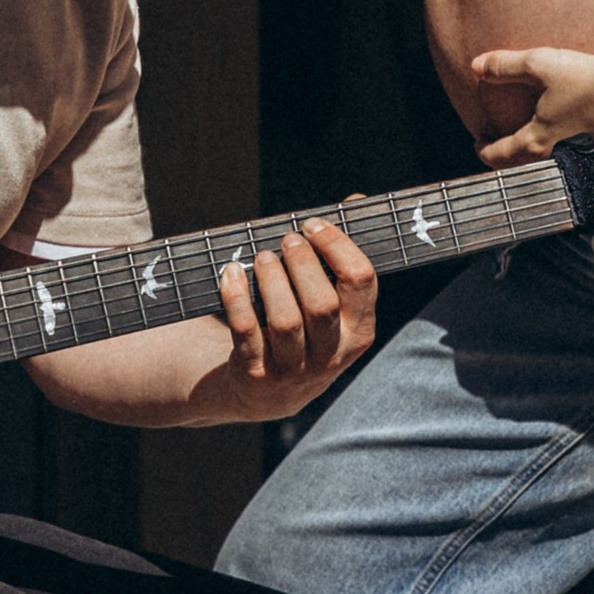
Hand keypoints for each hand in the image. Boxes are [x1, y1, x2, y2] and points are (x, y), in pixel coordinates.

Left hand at [213, 220, 378, 416]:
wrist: (268, 392)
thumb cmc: (305, 328)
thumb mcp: (332, 302)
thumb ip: (342, 253)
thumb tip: (356, 200)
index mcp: (359, 331)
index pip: (362, 281)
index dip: (337, 246)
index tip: (313, 224)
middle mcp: (331, 354)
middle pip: (323, 304)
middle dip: (303, 264)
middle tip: (287, 240)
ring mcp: (294, 368)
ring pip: (286, 321)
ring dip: (271, 281)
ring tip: (262, 257)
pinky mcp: (257, 373)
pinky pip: (246, 332)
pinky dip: (236, 298)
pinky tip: (230, 272)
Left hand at [469, 47, 593, 165]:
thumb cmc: (587, 80)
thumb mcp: (539, 64)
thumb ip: (505, 66)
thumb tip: (475, 66)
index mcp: (535, 141)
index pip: (498, 156)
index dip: (483, 151)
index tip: (478, 144)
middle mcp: (554, 157)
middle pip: (519, 167)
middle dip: (505, 158)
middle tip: (499, 146)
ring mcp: (576, 159)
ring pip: (544, 166)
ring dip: (531, 157)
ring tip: (529, 142)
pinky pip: (567, 161)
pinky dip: (556, 154)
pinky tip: (564, 138)